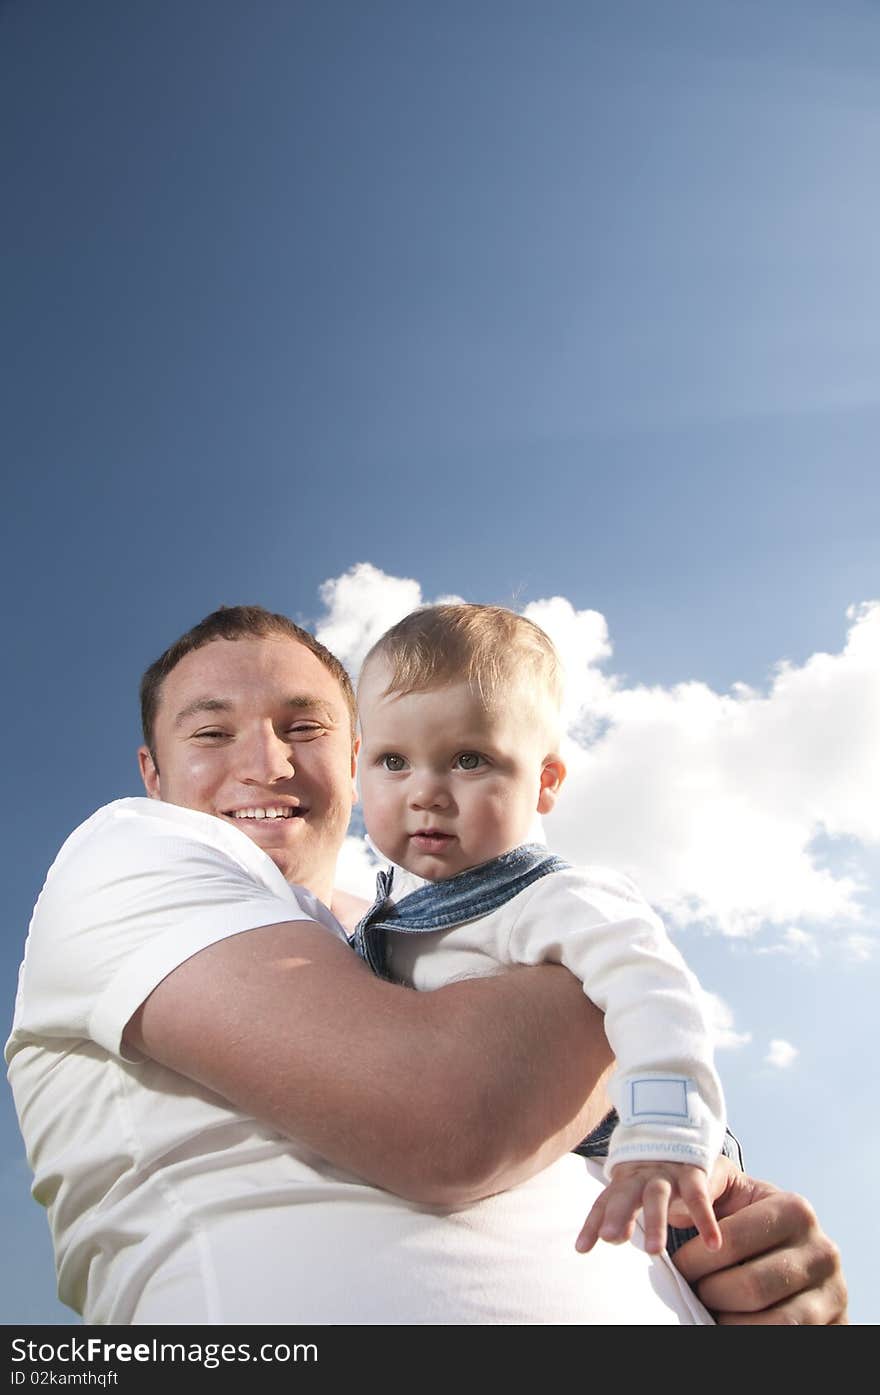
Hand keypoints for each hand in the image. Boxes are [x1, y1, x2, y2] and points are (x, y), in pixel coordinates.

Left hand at [576, 1159, 722, 1255]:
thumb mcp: (633, 1190)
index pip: (604, 1201)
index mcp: (624, 1180)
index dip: (592, 1223)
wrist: (681, 1134)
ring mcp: (667, 1173)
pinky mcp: (692, 1174)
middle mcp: (642, 1175)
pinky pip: (698, 1198)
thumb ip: (620, 1214)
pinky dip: (705, 1221)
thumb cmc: (650, 1173)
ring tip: (654, 1251)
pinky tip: (713, 1245)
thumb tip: (608, 1238)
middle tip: (609, 1237)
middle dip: (617, 1214)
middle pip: (626, 1193)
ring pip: (657, 1196)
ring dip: (655, 1222)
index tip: (581, 1248)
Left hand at [671, 1159, 848, 1324]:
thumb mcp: (738, 1199)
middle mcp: (822, 1249)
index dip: (695, 1259)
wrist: (801, 1261)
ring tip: (711, 1310)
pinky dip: (749, 1334)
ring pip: (771, 1321)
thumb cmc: (755, 1227)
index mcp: (795, 1210)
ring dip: (730, 1321)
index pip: (731, 1239)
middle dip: (711, 1294)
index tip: (678, 1267)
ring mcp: (833, 1291)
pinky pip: (786, 1337)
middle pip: (750, 1286)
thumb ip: (709, 1190)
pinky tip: (731, 1324)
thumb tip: (672, 1206)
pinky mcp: (837, 1322)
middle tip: (694, 1292)